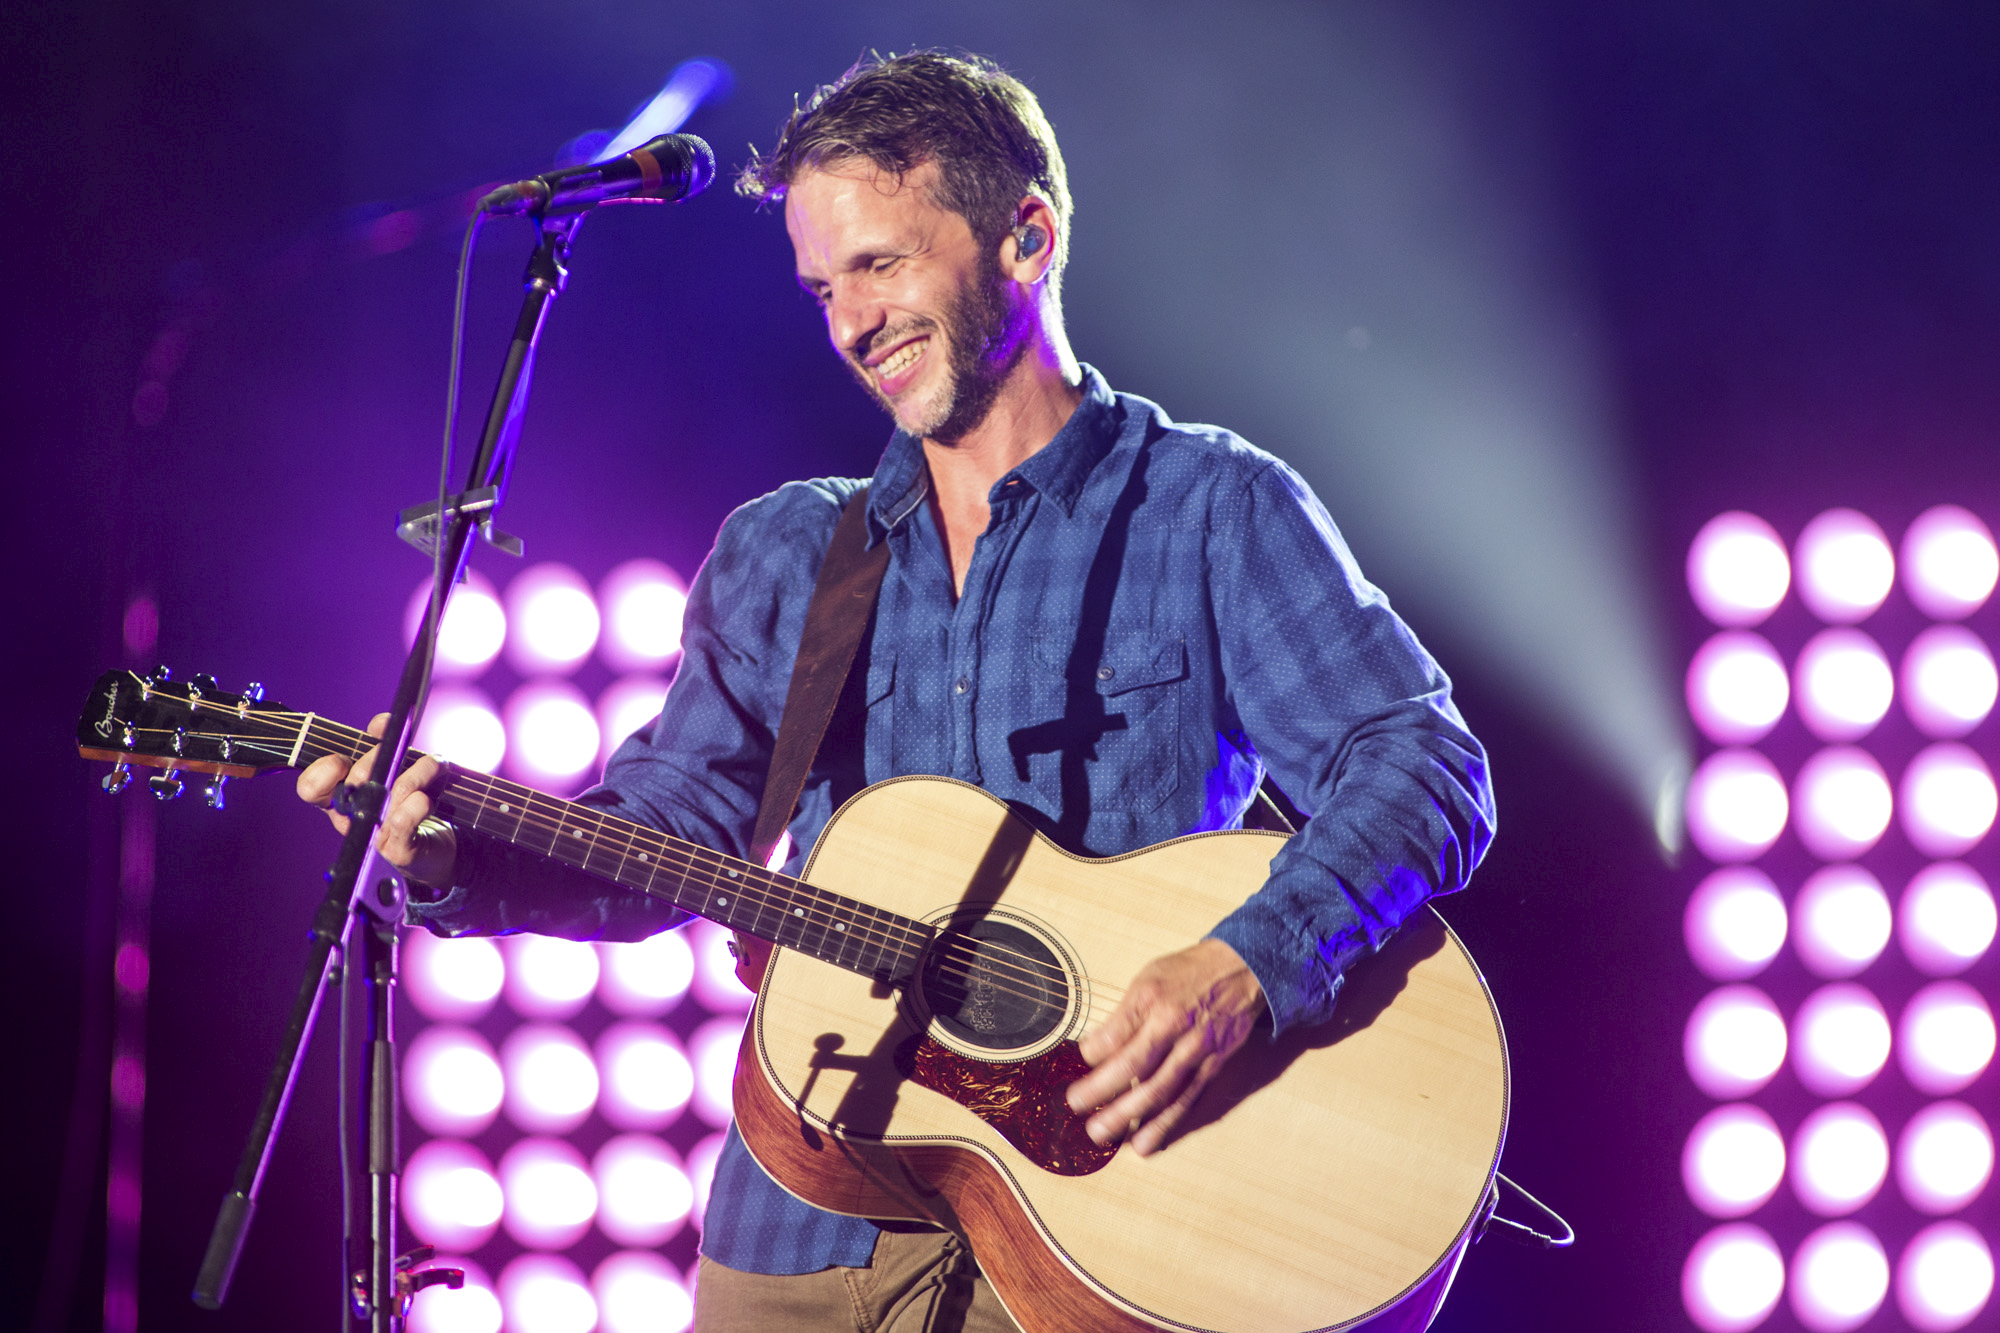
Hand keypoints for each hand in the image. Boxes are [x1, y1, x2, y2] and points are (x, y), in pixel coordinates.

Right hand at [296, 713, 457, 885]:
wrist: (431, 848)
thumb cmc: (407, 805)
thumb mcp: (390, 771)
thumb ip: (377, 744)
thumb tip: (379, 725)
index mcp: (339, 800)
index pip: (311, 788)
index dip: (324, 770)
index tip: (344, 758)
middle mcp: (351, 820)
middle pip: (356, 780)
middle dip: (383, 758)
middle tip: (401, 752)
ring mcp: (373, 837)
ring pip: (391, 792)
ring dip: (419, 771)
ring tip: (434, 765)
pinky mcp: (398, 851)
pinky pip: (403, 819)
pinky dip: (419, 803)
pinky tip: (427, 798)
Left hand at [1065, 937, 1264, 1156]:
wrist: (1240, 970)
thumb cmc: (1188, 974)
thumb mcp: (1148, 979)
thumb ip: (1124, 1015)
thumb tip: (1095, 1049)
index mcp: (1153, 1002)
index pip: (1115, 1036)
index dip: (1092, 1056)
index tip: (1078, 1062)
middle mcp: (1175, 1028)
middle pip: (1134, 1068)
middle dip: (1101, 1093)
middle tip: (1077, 1107)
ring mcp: (1195, 1051)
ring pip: (1159, 1092)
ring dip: (1127, 1117)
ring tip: (1101, 1133)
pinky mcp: (1211, 1068)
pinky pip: (1185, 1101)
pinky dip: (1163, 1125)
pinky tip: (1143, 1143)